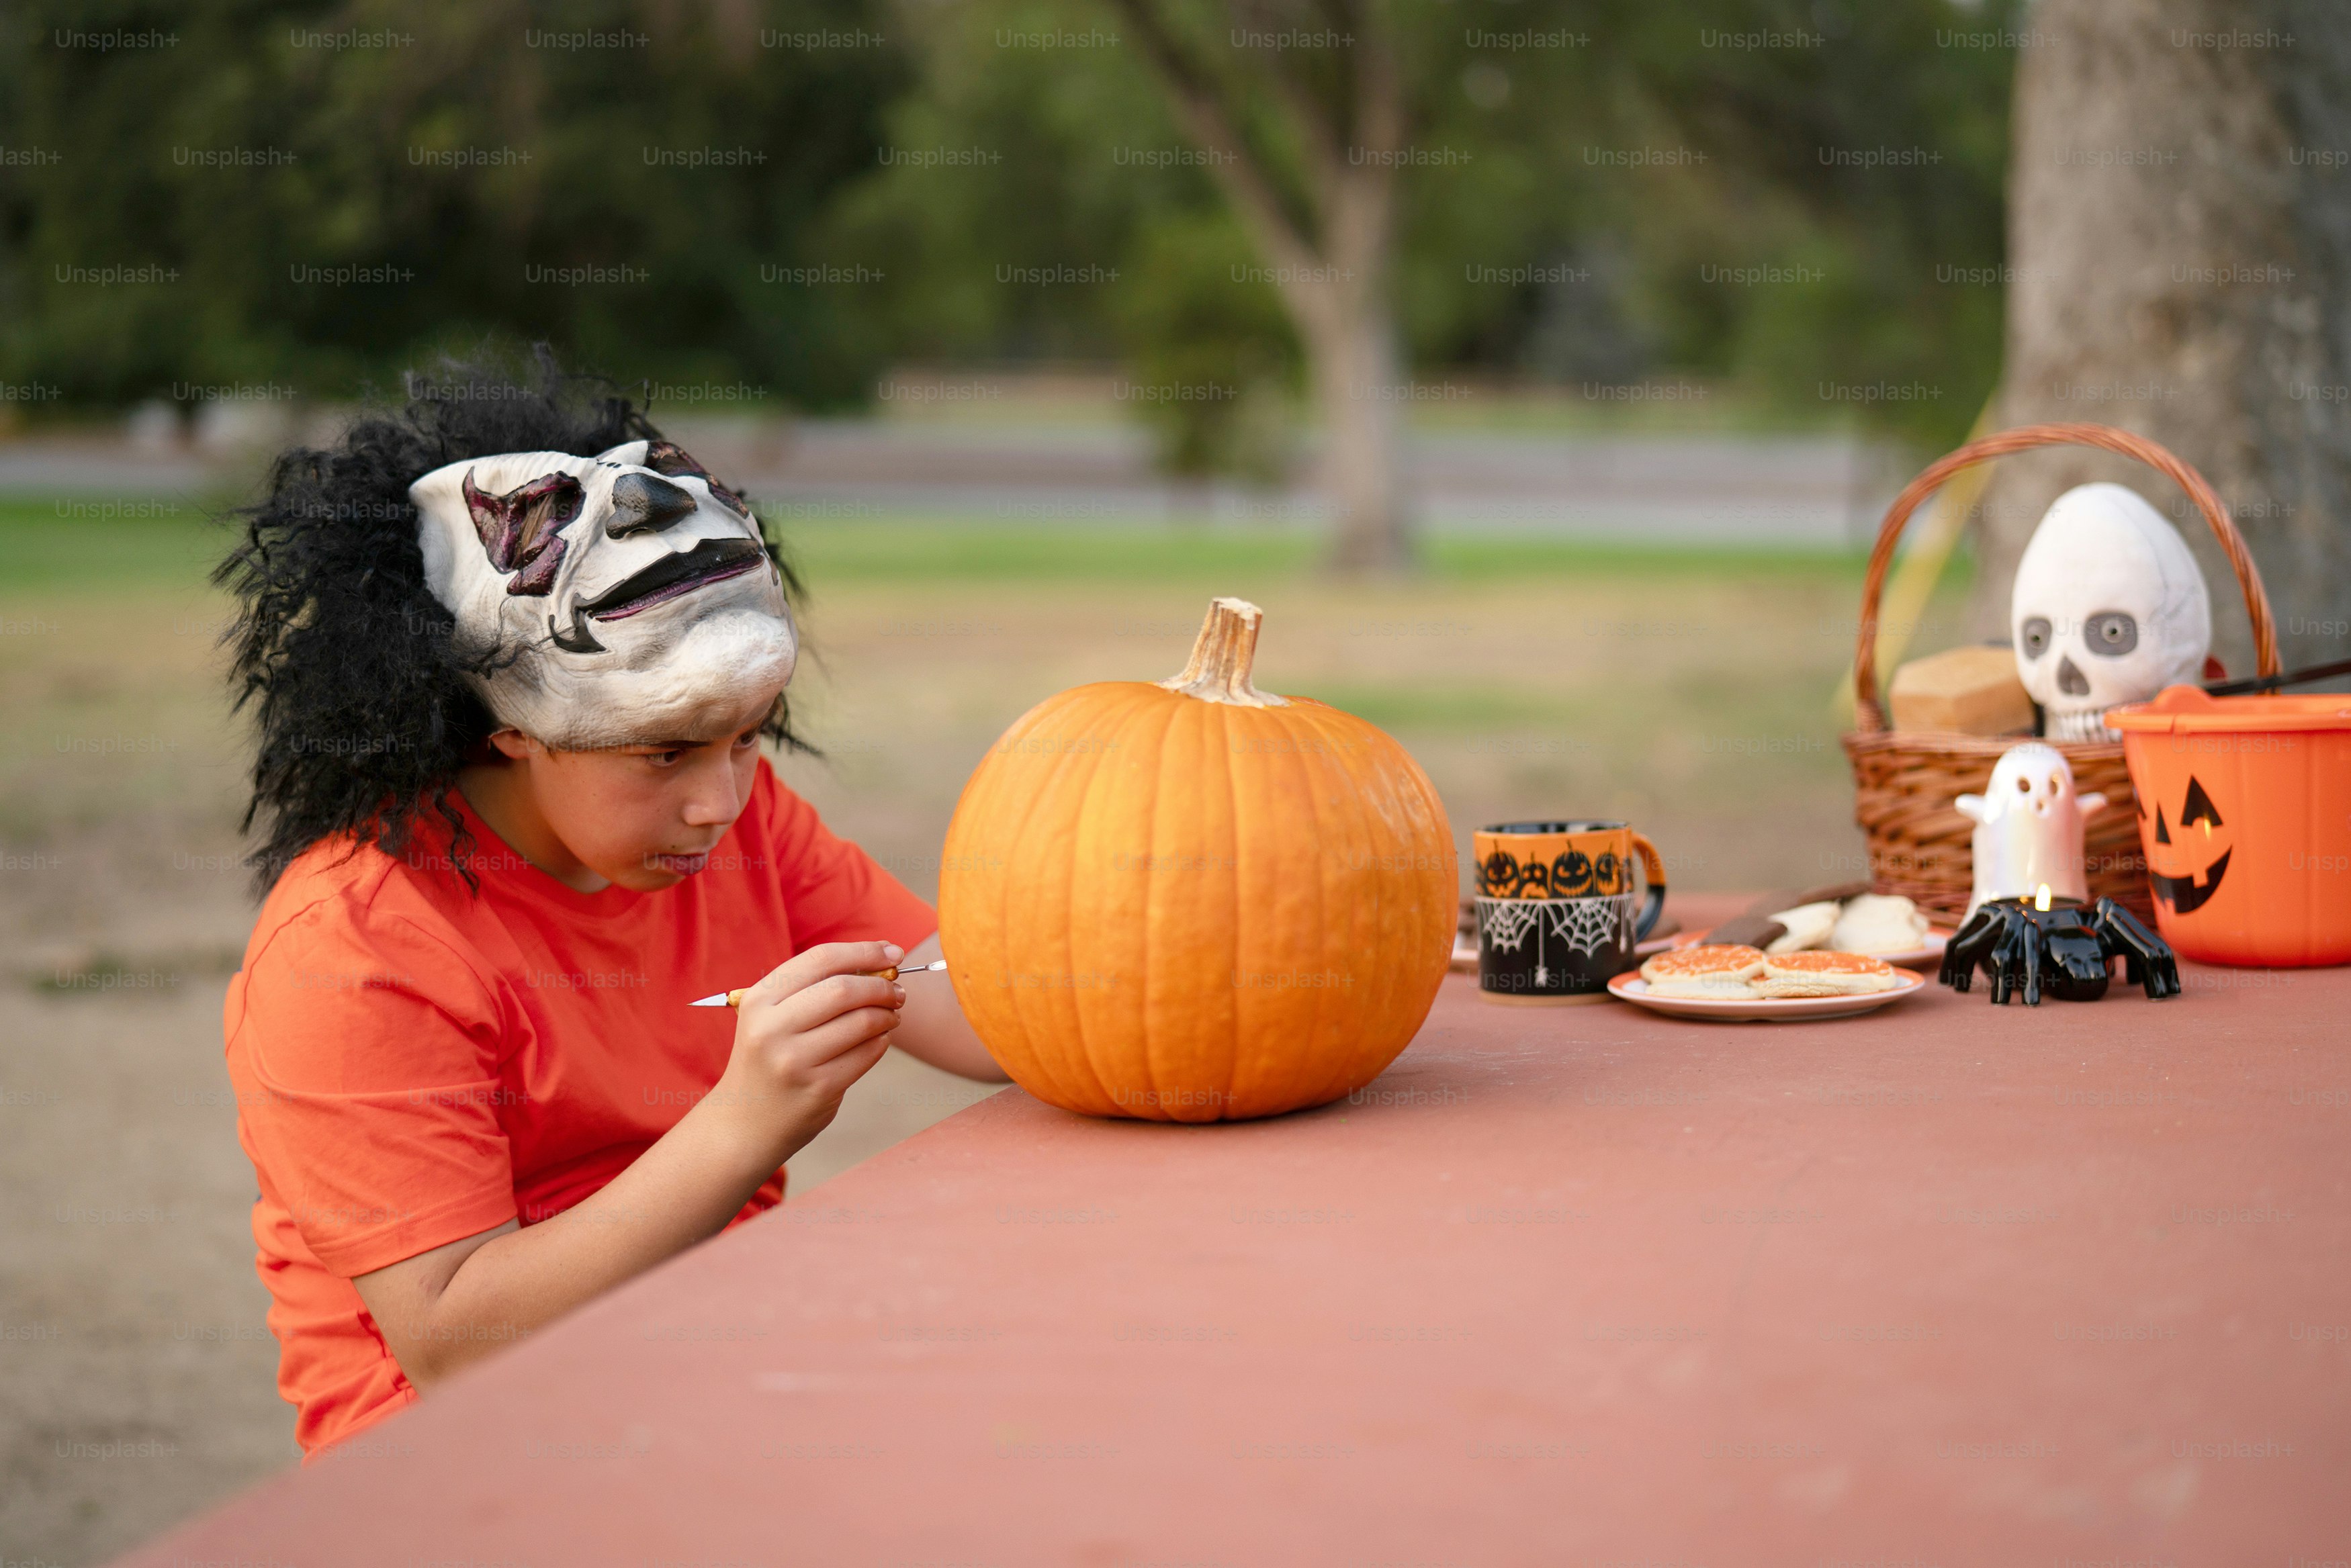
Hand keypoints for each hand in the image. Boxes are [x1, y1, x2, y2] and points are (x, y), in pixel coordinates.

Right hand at [707, 940, 905, 1166]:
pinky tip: (879, 1039)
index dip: (865, 951)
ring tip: (892, 1014)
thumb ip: (814, 988)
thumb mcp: (771, 1017)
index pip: (821, 960)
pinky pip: (866, 1054)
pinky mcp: (818, 1089)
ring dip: (887, 1014)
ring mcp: (795, 1061)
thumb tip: (880, 961)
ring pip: (861, 1022)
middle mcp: (772, 1028)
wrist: (744, 1124)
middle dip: (881, 986)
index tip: (894, 953)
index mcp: (759, 1000)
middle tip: (898, 992)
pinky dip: (882, 1041)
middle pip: (844, 989)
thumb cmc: (769, 1059)